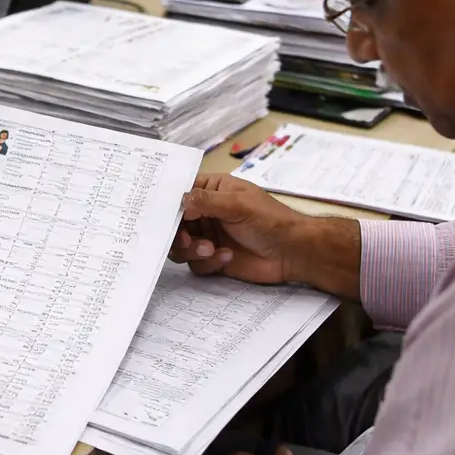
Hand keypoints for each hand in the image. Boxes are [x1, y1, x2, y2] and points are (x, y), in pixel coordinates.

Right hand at [169, 174, 307, 284]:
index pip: (182, 191)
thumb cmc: (271, 220)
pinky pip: (195, 263)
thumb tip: (180, 201)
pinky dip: (208, 262)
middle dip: (178, 233)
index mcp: (213, 191)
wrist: (292, 253)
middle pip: (176, 223)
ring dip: (192, 250)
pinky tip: (227, 257)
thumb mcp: (238, 204)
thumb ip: (206, 201)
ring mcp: (209, 236)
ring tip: (210, 249)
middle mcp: (207, 213)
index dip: (170, 202)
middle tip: (185, 240)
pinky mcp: (213, 258)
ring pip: (181, 246)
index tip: (162, 213)